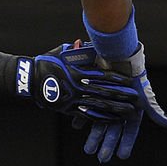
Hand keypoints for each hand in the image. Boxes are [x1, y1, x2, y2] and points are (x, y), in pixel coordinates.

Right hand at [18, 42, 139, 123]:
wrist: (30, 79)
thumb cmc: (48, 62)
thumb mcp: (63, 52)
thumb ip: (80, 51)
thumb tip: (93, 45)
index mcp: (78, 71)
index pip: (103, 76)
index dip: (118, 80)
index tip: (130, 82)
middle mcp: (77, 87)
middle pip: (104, 92)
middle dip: (122, 96)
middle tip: (136, 99)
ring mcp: (73, 99)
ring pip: (99, 106)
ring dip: (116, 109)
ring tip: (129, 112)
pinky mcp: (69, 109)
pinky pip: (88, 115)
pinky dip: (102, 118)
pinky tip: (113, 120)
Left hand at [81, 43, 166, 161]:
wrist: (118, 59)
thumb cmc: (133, 79)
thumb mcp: (145, 98)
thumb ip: (156, 113)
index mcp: (131, 111)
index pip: (129, 132)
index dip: (126, 144)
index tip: (122, 156)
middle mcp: (118, 108)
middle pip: (112, 131)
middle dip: (107, 145)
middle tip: (102, 158)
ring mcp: (106, 102)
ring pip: (99, 123)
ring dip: (94, 137)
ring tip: (89, 150)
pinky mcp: (95, 95)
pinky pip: (88, 109)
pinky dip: (83, 118)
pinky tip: (78, 126)